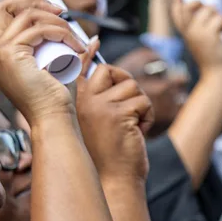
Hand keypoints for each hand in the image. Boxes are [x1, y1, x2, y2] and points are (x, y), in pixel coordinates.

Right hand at [0, 0, 85, 124]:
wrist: (53, 119)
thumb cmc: (56, 99)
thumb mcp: (60, 68)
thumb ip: (72, 54)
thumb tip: (93, 39)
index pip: (2, 13)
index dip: (26, 2)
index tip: (55, 11)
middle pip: (5, 6)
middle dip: (35, 1)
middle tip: (62, 13)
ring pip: (27, 16)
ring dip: (57, 23)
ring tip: (76, 40)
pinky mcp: (10, 55)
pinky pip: (38, 30)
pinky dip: (62, 33)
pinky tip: (77, 47)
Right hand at [76, 42, 152, 181]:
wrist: (114, 180)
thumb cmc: (108, 154)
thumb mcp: (98, 123)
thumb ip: (98, 100)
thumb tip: (108, 73)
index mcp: (74, 102)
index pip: (79, 67)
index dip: (88, 53)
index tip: (94, 40)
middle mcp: (81, 101)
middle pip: (111, 71)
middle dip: (127, 86)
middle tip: (130, 109)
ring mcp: (98, 106)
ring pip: (132, 86)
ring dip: (140, 106)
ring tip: (132, 127)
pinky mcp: (117, 114)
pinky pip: (143, 101)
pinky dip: (147, 116)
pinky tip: (138, 133)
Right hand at [171, 0, 221, 75]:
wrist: (219, 77)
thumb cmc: (215, 61)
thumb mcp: (206, 42)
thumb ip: (204, 27)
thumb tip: (209, 6)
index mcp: (187, 35)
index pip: (177, 13)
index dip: (178, 2)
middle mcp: (189, 33)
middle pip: (191, 5)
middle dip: (204, 4)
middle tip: (213, 12)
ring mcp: (199, 33)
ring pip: (210, 9)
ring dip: (220, 16)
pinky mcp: (211, 36)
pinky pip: (221, 18)